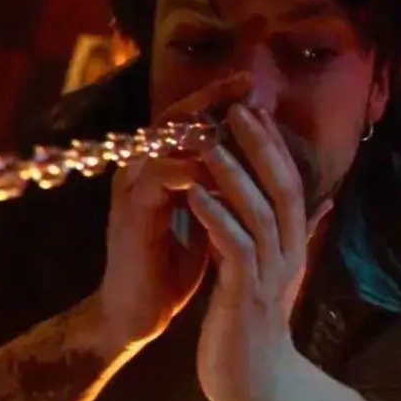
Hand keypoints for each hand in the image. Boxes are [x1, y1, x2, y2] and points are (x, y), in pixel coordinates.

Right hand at [94, 73, 252, 344]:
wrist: (136, 315)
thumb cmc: (170, 272)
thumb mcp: (209, 227)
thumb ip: (228, 198)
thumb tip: (268, 179)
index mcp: (160, 172)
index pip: (188, 122)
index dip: (219, 102)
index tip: (256, 89)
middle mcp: (142, 171)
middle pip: (174, 118)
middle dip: (212, 99)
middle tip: (248, 84)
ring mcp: (132, 188)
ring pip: (166, 142)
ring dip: (205, 131)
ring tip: (240, 120)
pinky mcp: (131, 212)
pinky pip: (159, 177)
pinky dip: (190, 170)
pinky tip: (219, 168)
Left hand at [186, 104, 331, 400]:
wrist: (253, 385)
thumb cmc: (254, 326)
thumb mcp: (276, 273)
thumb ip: (296, 235)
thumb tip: (322, 201)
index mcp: (293, 246)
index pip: (290, 183)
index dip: (273, 145)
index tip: (251, 108)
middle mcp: (288, 255)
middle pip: (283, 189)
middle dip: (261, 147)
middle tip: (237, 109)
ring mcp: (269, 275)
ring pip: (260, 214)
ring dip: (235, 175)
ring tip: (210, 141)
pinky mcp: (245, 296)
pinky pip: (234, 248)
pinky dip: (216, 218)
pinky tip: (196, 194)